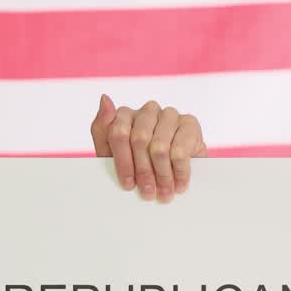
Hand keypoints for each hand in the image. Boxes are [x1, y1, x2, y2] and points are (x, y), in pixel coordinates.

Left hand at [90, 95, 207, 203]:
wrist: (170, 178)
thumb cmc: (134, 166)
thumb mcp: (109, 155)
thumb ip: (101, 128)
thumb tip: (104, 98)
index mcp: (124, 115)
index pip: (119, 133)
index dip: (123, 162)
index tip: (128, 184)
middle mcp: (147, 110)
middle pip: (140, 139)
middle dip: (142, 171)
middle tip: (147, 192)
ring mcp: (169, 114)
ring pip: (160, 146)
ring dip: (162, 175)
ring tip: (163, 192)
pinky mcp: (190, 123)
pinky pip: (180, 150)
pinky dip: (179, 171)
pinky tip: (179, 184)